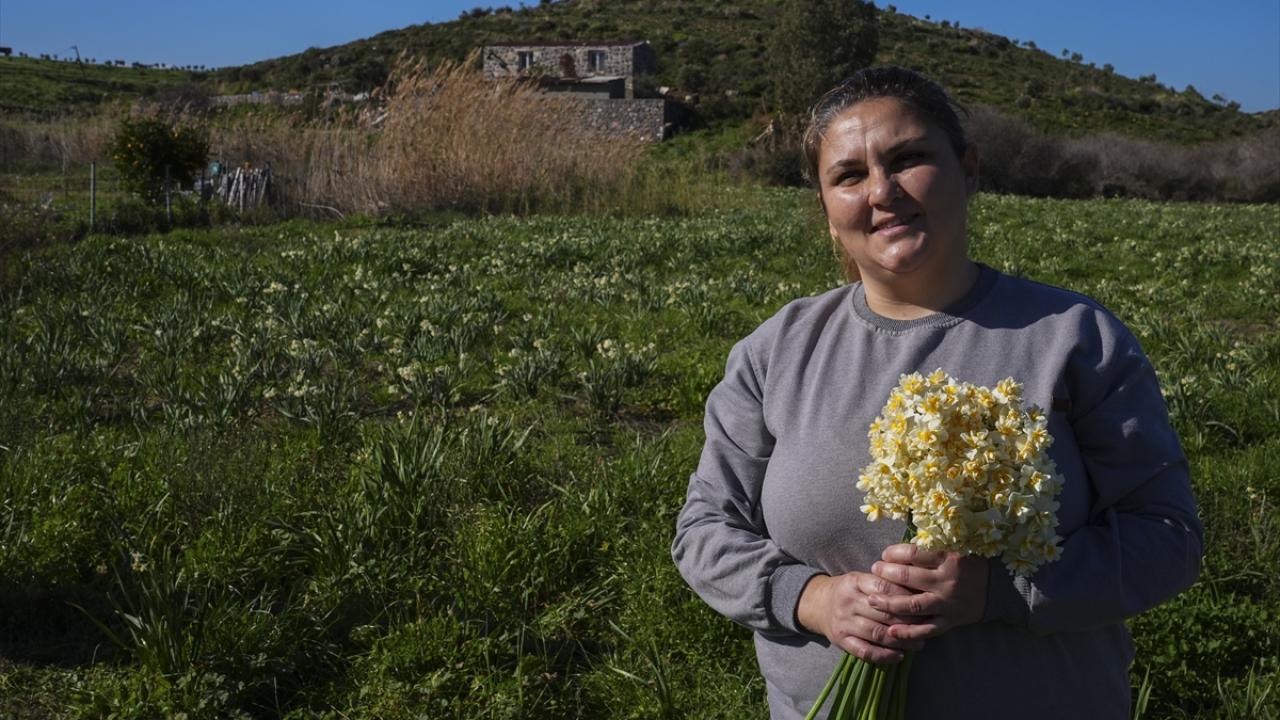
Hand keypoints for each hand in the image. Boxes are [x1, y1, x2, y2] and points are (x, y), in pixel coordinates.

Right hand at [796, 571, 924, 664]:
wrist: (818, 604)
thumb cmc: (850, 591)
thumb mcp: (862, 579)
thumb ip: (883, 583)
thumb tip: (916, 590)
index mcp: (854, 582)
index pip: (883, 587)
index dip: (905, 596)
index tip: (922, 602)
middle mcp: (847, 602)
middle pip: (883, 613)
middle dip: (909, 621)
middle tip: (927, 626)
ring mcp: (843, 623)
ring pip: (877, 633)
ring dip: (901, 641)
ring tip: (918, 643)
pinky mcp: (841, 641)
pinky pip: (865, 651)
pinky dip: (884, 656)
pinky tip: (899, 656)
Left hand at [867, 544, 987, 641]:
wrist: (998, 587)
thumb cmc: (970, 563)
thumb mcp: (955, 546)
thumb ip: (931, 545)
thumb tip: (901, 543)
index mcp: (948, 558)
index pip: (913, 553)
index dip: (894, 553)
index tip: (885, 554)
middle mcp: (946, 581)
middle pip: (908, 577)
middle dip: (886, 574)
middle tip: (874, 570)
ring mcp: (948, 603)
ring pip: (913, 605)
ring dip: (889, 603)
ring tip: (872, 600)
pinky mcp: (950, 620)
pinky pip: (927, 629)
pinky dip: (909, 632)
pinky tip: (891, 631)